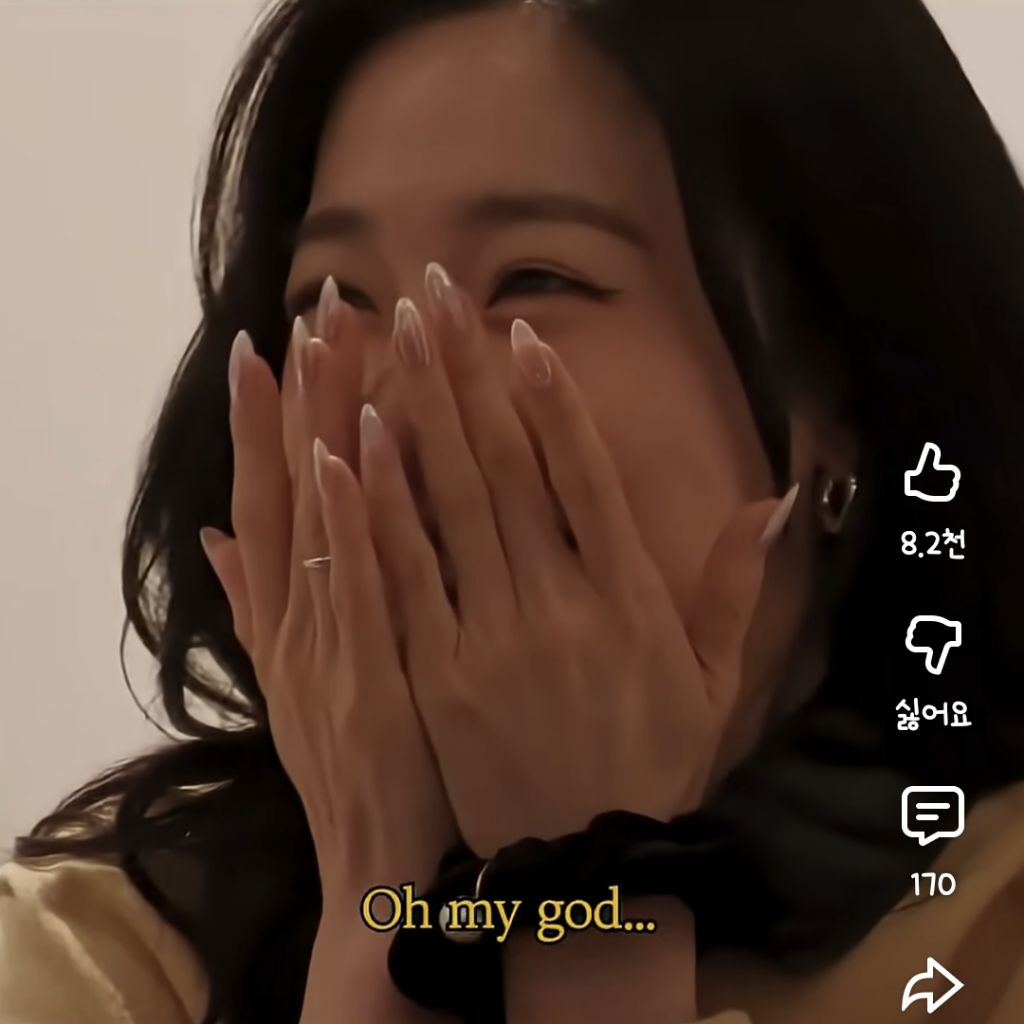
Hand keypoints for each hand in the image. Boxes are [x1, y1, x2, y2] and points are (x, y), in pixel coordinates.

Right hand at [199, 286, 457, 906]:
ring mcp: (329, 644)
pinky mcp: (373, 676)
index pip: (267, 499)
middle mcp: (295, 619)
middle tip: (318, 305)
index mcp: (284, 618)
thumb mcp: (296, 684)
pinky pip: (358, 583)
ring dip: (322, 425)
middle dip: (302, 396)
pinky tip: (347, 449)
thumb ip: (259, 607)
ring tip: (330, 338)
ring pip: (319, 517)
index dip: (265, 421)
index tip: (272, 342)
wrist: (377, 866)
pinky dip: (346, 517)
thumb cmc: (352, 766)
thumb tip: (216, 539)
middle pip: (290, 489)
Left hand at [358, 264, 795, 856]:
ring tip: (389, 336)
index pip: (584, 478)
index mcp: (628, 602)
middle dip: (467, 373)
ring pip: (446, 508)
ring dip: (415, 414)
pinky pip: (403, 576)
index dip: (550, 400)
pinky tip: (352, 444)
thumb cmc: (649, 766)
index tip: (519, 332)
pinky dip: (378, 507)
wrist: (579, 869)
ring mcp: (489, 639)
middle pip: (503, 469)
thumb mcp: (713, 684)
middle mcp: (558, 607)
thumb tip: (777, 502)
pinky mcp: (435, 673)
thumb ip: (735, 590)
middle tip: (434, 291)